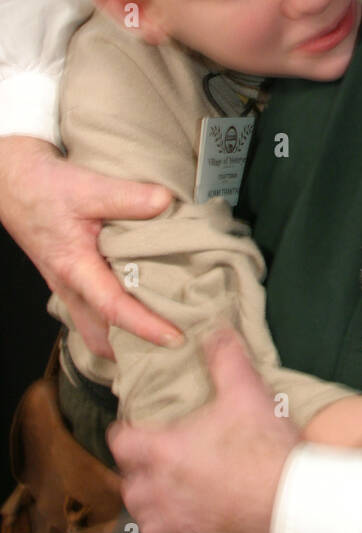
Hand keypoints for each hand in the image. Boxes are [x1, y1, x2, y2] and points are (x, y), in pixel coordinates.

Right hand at [0, 135, 177, 356]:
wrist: (14, 182)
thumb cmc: (42, 188)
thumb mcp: (86, 187)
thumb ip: (127, 196)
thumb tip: (164, 202)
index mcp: (74, 269)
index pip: (113, 309)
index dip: (145, 327)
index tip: (174, 338)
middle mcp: (70, 285)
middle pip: (100, 336)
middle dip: (131, 349)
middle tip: (169, 347)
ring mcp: (69, 284)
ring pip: (95, 325)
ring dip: (123, 333)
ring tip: (161, 328)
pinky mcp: (72, 275)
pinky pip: (95, 306)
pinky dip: (118, 312)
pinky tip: (144, 298)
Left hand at [108, 328, 299, 532]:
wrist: (294, 500)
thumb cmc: (265, 447)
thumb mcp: (245, 390)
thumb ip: (225, 358)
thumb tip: (215, 331)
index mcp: (162, 452)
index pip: (122, 441)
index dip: (127, 432)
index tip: (136, 429)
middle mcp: (159, 493)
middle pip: (129, 486)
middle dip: (138, 474)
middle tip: (156, 463)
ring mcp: (176, 528)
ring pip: (145, 525)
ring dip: (151, 514)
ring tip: (165, 503)